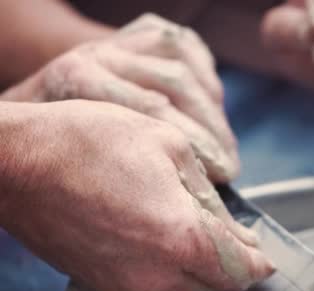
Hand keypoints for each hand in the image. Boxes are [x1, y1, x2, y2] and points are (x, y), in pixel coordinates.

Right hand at [0, 101, 273, 290]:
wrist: (20, 163)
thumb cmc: (89, 143)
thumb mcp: (170, 147)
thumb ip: (208, 194)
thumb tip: (229, 224)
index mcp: (182, 237)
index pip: (240, 268)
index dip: (259, 262)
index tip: (265, 256)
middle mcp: (157, 273)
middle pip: (216, 286)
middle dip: (234, 266)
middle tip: (239, 242)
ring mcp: (127, 284)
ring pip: (186, 286)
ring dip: (201, 265)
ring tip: (197, 230)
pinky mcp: (104, 285)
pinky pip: (154, 283)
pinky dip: (170, 266)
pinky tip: (163, 236)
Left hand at [1, 13, 236, 182]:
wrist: (50, 91)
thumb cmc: (61, 138)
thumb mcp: (67, 156)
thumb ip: (109, 171)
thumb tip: (170, 201)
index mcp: (78, 78)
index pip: (152, 109)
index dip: (195, 146)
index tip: (219, 176)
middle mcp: (104, 53)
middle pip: (176, 85)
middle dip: (211, 133)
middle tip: (228, 168)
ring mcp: (126, 41)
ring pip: (187, 71)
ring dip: (215, 115)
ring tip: (227, 149)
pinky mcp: (148, 30)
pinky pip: (192, 53)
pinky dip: (209, 85)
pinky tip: (217, 115)